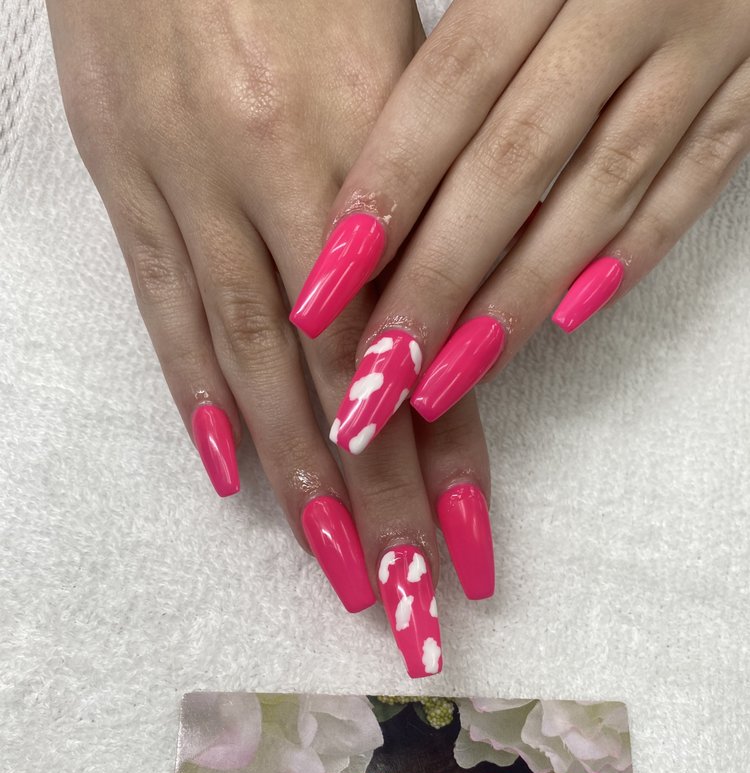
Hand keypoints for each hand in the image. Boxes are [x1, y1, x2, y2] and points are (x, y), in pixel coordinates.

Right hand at [46, 0, 495, 676]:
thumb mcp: (396, 50)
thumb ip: (421, 190)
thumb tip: (441, 321)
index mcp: (368, 136)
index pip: (417, 335)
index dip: (448, 451)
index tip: (467, 549)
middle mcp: (278, 176)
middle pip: (338, 373)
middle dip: (376, 500)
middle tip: (403, 602)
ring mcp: (190, 182)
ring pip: (252, 359)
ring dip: (295, 477)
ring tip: (333, 567)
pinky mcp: (125, 180)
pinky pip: (161, 306)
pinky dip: (198, 400)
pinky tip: (233, 475)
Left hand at [292, 0, 749, 438]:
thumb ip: (464, 29)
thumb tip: (367, 143)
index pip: (449, 86)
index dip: (384, 191)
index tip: (323, 285)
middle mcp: (630, 0)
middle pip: (513, 163)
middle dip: (438, 280)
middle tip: (377, 376)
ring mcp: (708, 45)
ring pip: (602, 193)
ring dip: (520, 297)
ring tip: (449, 379)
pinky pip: (695, 184)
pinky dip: (633, 255)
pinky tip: (567, 319)